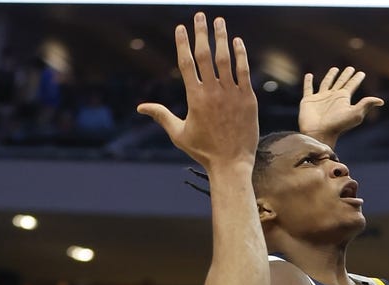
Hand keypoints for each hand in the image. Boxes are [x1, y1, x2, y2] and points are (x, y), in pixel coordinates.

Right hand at [136, 14, 256, 170]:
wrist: (231, 164)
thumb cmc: (204, 151)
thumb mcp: (178, 133)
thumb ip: (161, 115)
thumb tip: (140, 107)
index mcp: (194, 97)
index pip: (187, 63)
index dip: (183, 43)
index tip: (180, 28)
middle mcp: (213, 92)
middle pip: (205, 55)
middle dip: (201, 33)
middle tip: (200, 15)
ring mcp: (232, 94)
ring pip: (225, 59)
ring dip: (221, 37)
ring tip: (219, 21)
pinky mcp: (248, 98)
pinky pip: (244, 71)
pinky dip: (240, 55)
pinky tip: (237, 41)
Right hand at [298, 66, 383, 146]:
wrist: (319, 134)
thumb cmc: (337, 125)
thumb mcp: (355, 114)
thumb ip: (366, 105)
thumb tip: (381, 101)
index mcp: (343, 99)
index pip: (352, 85)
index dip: (357, 79)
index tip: (361, 73)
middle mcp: (333, 97)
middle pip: (341, 83)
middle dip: (346, 75)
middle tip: (350, 68)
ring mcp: (320, 98)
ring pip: (326, 83)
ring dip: (330, 76)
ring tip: (335, 69)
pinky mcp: (308, 100)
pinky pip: (308, 88)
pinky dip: (308, 82)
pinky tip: (309, 75)